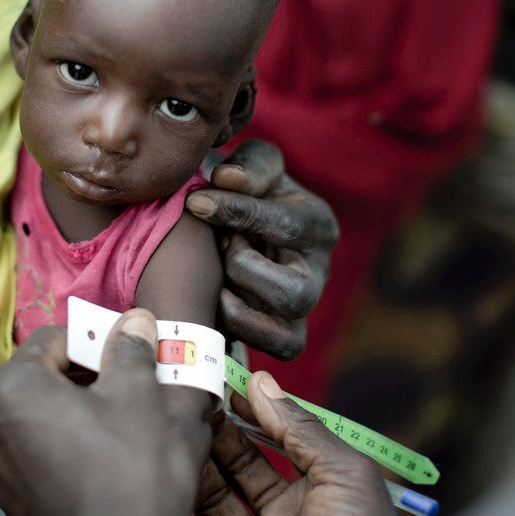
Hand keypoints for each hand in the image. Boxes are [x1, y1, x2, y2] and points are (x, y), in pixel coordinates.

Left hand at [0, 310, 211, 515]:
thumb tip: (133, 322)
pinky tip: (117, 465)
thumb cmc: (131, 473)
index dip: (101, 337)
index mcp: (12, 389)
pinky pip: (51, 459)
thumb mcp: (143, 394)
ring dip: (92, 414)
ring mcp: (3, 473)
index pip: (56, 338)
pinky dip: (80, 450)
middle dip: (98, 377)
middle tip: (143, 387)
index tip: (136, 352)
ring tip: (136, 426)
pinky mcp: (21, 506)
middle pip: (51, 380)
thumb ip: (132, 350)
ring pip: (54, 421)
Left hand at [187, 139, 337, 359]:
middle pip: (293, 291)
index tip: (195, 202)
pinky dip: (241, 330)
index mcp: (318, 224)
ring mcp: (304, 306)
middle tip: (216, 246)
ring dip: (237, 304)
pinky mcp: (288, 333)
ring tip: (214, 275)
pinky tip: (214, 300)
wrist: (241, 224)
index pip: (286, 227)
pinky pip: (278, 348)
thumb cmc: (247, 191)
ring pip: (286, 329)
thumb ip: (248, 168)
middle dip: (242, 269)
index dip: (237, 214)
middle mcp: (319, 270)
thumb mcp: (252, 167)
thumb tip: (226, 179)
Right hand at [193, 372, 413, 515]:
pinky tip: (166, 493)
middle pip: (238, 466)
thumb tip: (263, 382)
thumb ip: (301, 428)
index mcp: (320, 487)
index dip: (246, 410)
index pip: (274, 438)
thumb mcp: (347, 475)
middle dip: (213, 435)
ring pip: (213, 500)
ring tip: (173, 439)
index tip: (216, 381)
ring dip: (194, 470)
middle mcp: (287, 514)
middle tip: (187, 406)